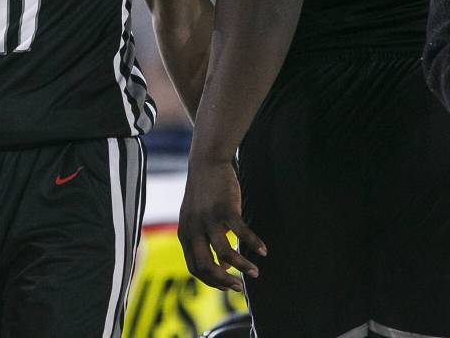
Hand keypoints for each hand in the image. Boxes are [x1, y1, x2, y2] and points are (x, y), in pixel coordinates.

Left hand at [178, 158, 265, 291]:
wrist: (206, 163)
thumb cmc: (205, 194)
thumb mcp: (197, 220)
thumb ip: (205, 242)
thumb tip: (222, 266)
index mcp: (185, 234)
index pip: (195, 267)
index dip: (211, 281)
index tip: (228, 286)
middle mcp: (193, 229)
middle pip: (206, 266)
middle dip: (224, 282)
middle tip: (240, 288)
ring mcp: (208, 219)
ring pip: (224, 254)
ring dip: (242, 266)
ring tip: (256, 272)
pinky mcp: (225, 209)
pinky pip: (241, 233)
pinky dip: (254, 243)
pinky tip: (264, 250)